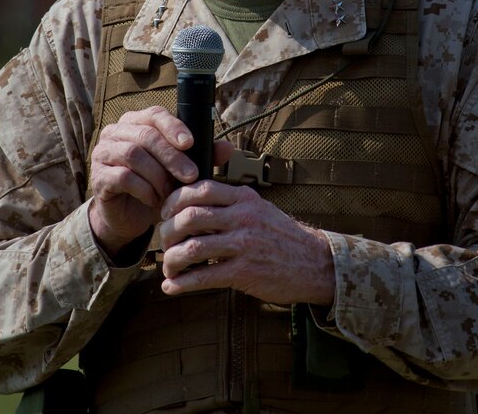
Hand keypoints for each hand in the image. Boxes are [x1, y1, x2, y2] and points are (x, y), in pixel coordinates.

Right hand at [88, 106, 226, 257]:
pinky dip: (144, 189)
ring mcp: (103, 153)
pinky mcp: (98, 177)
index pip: (155, 114)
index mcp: (137, 122)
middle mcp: (116, 132)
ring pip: (133, 154)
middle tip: (190, 175)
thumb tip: (228, 148)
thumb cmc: (157, 185)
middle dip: (172, 156)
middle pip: (146, 135)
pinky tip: (155, 200)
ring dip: (158, 174)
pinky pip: (122, 177)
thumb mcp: (182, 170)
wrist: (131, 216)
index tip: (191, 144)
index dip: (174, 127)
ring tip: (171, 192)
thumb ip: (203, 156)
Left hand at [158, 181, 335, 305]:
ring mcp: (244, 245)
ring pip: (192, 248)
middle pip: (190, 217)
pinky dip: (182, 284)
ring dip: (171, 261)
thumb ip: (231, 204)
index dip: (174, 201)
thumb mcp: (260, 209)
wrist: (314, 263)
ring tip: (168, 269)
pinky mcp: (245, 272)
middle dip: (168, 232)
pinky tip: (172, 287)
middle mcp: (244, 217)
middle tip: (163, 243)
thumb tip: (192, 207)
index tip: (165, 214)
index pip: (200, 189)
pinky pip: (204, 276)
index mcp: (245, 198)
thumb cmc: (281, 237)